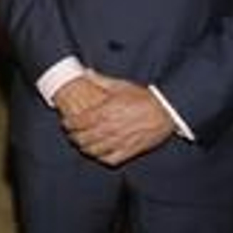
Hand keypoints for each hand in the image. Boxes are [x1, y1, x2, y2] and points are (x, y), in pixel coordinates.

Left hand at [60, 72, 175, 165]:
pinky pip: (110, 159)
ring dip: (84, 148)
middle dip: (73, 137)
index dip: (68, 124)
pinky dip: (101, 158)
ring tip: (82, 144)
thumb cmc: (144, 98)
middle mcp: (109, 129)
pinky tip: (99, 153)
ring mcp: (119, 142)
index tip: (65, 123)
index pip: (78, 122)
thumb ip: (100, 80)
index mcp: (105, 112)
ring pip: (93, 151)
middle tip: (71, 134)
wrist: (166, 112)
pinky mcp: (129, 151)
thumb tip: (86, 72)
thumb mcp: (121, 85)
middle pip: (83, 139)